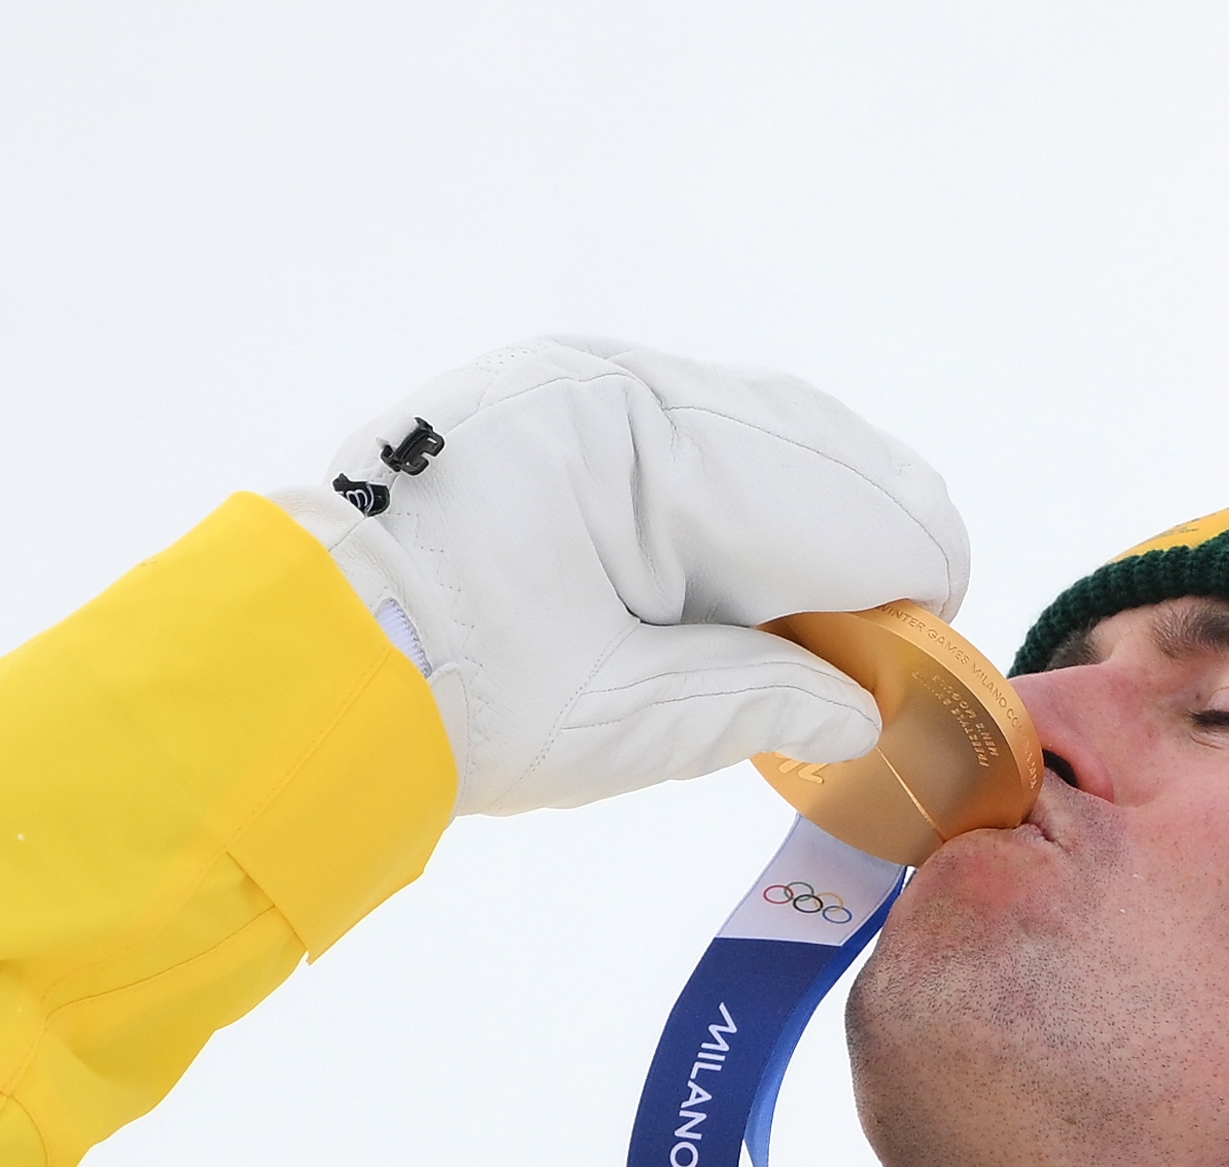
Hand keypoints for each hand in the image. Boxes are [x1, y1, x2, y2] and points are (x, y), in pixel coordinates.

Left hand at [274, 336, 969, 817]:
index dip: (908, 587)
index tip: (922, 673)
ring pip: (769, 433)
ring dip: (809, 529)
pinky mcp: (569, 405)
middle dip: (866, 552)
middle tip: (886, 660)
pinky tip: (746, 587)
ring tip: (816, 636)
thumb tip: (864, 703)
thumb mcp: (628, 721)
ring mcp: (590, 382)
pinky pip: (706, 436)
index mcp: (642, 446)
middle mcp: (621, 385)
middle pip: (818, 448)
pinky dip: (748, 508)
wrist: (306, 667)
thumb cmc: (455, 698)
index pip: (839, 499)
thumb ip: (769, 699)